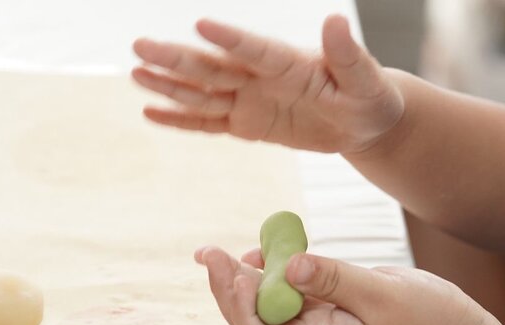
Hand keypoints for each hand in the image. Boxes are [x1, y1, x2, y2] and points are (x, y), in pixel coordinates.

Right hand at [132, 15, 403, 153]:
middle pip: (214, 68)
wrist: (361, 122)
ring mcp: (250, 100)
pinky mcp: (246, 124)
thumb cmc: (369, 97)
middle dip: (178, 59)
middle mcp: (261, 77)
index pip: (256, 49)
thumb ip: (349, 55)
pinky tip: (152, 111)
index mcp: (289, 63)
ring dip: (170, 84)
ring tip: (135, 73)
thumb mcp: (366, 80)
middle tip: (139, 46)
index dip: (231, 40)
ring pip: (204, 93)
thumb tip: (335, 20)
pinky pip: (209, 123)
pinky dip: (182, 120)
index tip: (201, 26)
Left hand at [194, 246, 487, 324]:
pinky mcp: (330, 302)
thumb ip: (336, 279)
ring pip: (271, 302)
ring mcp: (320, 319)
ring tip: (230, 250)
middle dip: (228, 288)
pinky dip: (278, 268)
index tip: (228, 270)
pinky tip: (273, 249)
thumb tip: (289, 264)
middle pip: (256, 318)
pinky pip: (293, 287)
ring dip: (248, 277)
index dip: (237, 307)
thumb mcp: (382, 296)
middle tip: (209, 252)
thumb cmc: (426, 322)